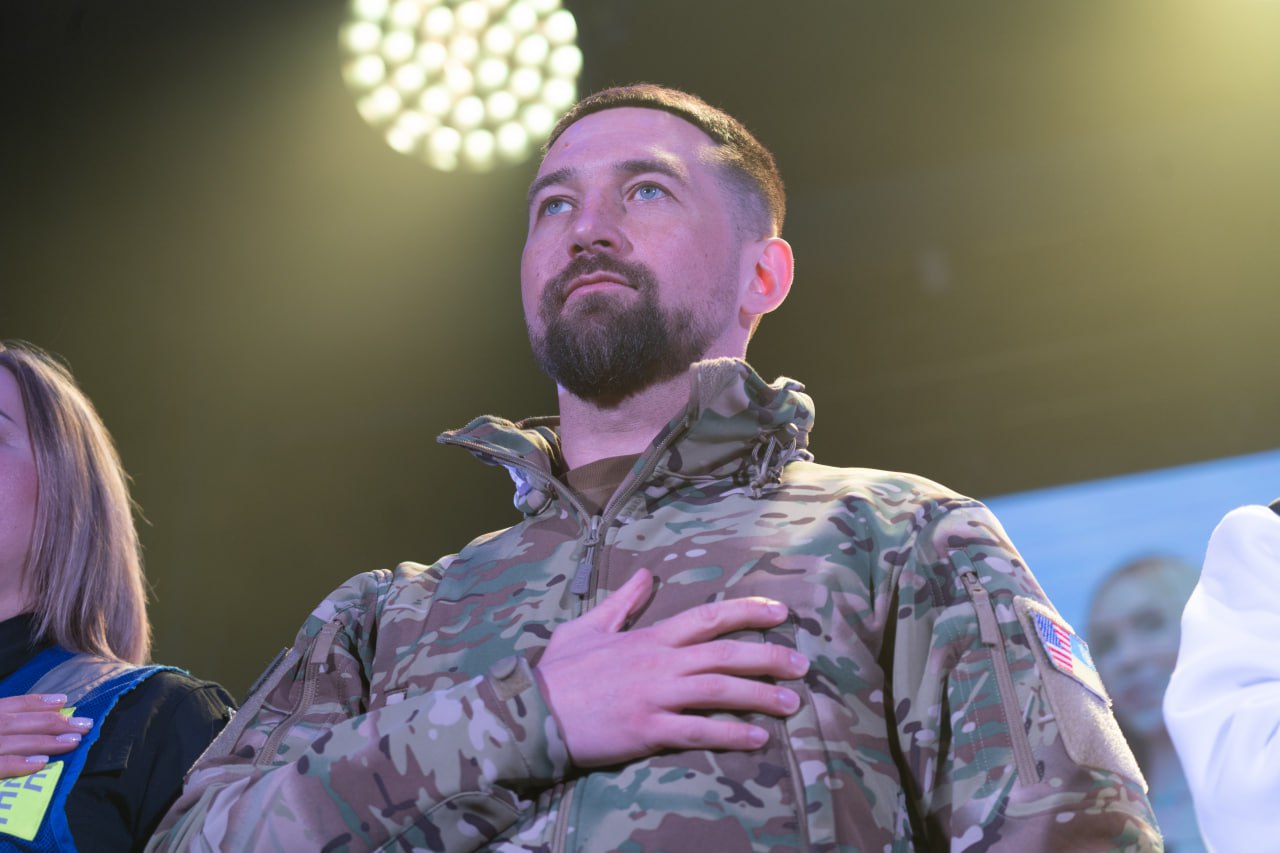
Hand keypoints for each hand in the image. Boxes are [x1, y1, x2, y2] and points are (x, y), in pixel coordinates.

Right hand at [0, 694, 92, 777]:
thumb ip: (7, 727)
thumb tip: (46, 718)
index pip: (10, 706)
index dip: (37, 703)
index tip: (63, 701)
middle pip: (15, 722)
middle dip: (52, 722)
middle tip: (84, 724)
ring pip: (11, 741)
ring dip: (44, 741)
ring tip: (73, 741)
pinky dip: (18, 763)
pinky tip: (42, 763)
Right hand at [536, 569, 808, 766]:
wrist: (532, 712)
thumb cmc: (559, 671)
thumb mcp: (588, 625)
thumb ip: (622, 602)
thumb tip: (644, 574)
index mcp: (649, 637)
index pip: (708, 616)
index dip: (748, 611)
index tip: (780, 612)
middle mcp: (659, 662)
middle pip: (725, 653)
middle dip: (769, 657)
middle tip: (802, 664)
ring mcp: (655, 696)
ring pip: (719, 691)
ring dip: (760, 696)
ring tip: (792, 703)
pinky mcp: (647, 730)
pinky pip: (698, 732)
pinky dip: (730, 734)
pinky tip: (757, 739)